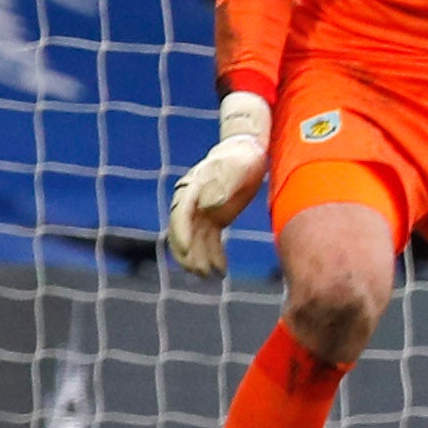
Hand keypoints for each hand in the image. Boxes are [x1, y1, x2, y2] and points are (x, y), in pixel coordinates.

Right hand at [165, 92, 271, 281]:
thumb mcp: (234, 168)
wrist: (247, 151)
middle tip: (200, 272)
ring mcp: (201, 212)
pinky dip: (213, 255)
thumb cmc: (240, 158)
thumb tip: (207, 206)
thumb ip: (221, 185)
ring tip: (210, 276)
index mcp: (190, 189)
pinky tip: (221, 269)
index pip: (180, 216)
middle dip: (189, 254)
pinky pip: (209, 241)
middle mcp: (190, 203)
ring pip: (195, 241)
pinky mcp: (213, 218)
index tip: (187, 252)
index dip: (181, 235)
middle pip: (183, 233)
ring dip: (200, 259)